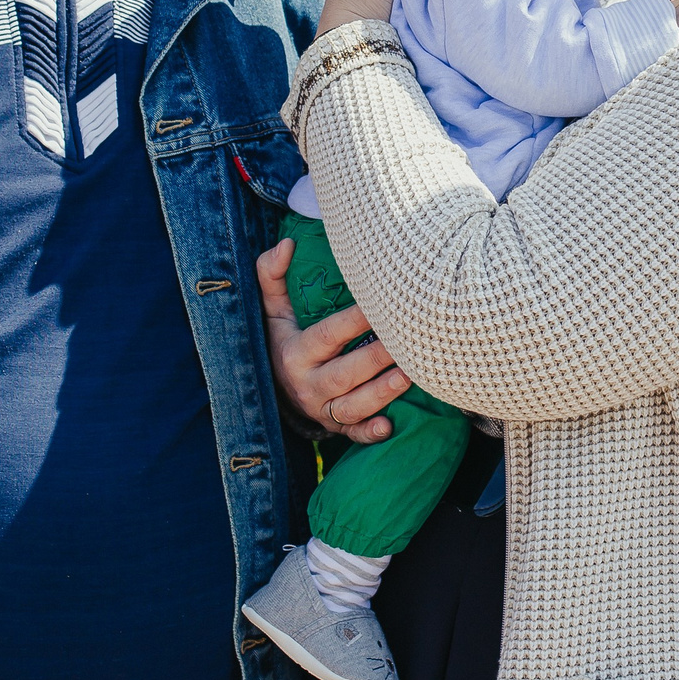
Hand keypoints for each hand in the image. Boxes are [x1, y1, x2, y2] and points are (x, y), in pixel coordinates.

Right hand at [258, 237, 406, 443]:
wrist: (271, 387)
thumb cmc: (281, 338)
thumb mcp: (271, 308)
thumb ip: (271, 274)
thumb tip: (286, 244)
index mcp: (295, 352)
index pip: (328, 335)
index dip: (354, 321)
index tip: (380, 305)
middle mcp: (307, 384)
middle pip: (344, 373)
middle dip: (375, 360)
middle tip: (405, 343)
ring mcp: (321, 409)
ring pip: (352, 406)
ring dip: (380, 394)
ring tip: (408, 376)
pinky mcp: (334, 426)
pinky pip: (352, 434)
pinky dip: (369, 434)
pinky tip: (389, 427)